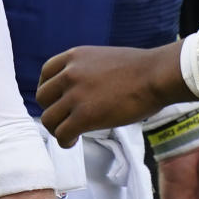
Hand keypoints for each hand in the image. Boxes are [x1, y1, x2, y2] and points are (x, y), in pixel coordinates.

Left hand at [37, 41, 187, 145]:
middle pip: (43, 98)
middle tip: (65, 119)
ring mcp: (75, 95)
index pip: (46, 73)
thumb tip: (84, 88)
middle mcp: (70, 74)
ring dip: (57, 128)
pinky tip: (73, 142)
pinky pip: (62, 133)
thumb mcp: (104, 58)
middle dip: (52, 110)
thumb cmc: (140, 69)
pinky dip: (65, 141)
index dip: (49, 90)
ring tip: (70, 134)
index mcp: (75, 56)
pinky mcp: (84, 116)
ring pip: (48, 119)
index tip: (57, 100)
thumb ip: (87, 69)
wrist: (156, 75)